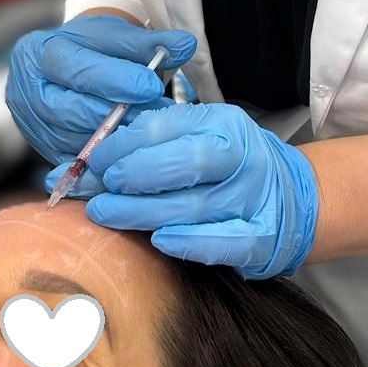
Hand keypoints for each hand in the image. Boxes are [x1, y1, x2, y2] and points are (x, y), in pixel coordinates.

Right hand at [6, 15, 197, 164]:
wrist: (69, 68)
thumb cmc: (94, 49)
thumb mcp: (117, 36)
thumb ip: (150, 42)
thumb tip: (187, 44)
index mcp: (39, 53)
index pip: (76, 69)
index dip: (115, 80)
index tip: (150, 84)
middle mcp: (26, 92)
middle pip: (73, 110)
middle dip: (119, 114)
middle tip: (160, 114)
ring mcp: (32, 126)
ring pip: (77, 140)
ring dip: (117, 140)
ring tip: (153, 132)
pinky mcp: (46, 152)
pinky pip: (79, 162)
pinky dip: (110, 158)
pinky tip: (138, 151)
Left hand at [45, 103, 319, 280]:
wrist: (291, 198)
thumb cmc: (223, 167)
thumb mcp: (194, 139)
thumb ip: (142, 145)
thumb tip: (77, 163)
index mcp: (222, 124)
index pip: (169, 126)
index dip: (126, 143)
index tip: (94, 159)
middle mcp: (242, 157)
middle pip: (186, 162)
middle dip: (137, 174)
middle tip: (102, 187)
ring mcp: (254, 199)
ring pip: (196, 205)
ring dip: (145, 211)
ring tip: (106, 214)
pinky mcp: (261, 238)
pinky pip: (224, 242)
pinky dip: (190, 242)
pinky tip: (159, 241)